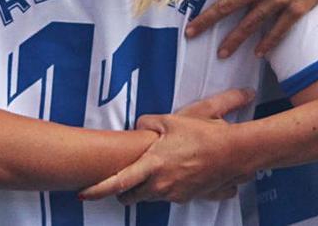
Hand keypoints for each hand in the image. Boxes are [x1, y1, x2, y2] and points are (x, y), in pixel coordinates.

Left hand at [79, 88, 254, 203]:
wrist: (234, 153)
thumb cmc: (203, 135)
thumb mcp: (171, 121)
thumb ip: (148, 123)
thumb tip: (139, 127)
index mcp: (153, 165)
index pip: (119, 182)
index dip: (98, 189)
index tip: (83, 194)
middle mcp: (162, 184)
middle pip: (131, 196)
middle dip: (122, 192)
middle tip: (119, 182)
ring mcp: (175, 193)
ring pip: (149, 196)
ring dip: (144, 188)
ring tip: (150, 171)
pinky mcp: (188, 196)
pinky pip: (168, 194)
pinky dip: (164, 186)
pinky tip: (174, 171)